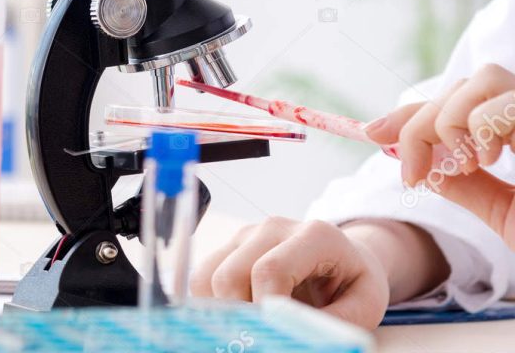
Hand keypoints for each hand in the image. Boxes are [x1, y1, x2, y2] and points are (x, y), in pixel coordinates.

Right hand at [189, 217, 389, 328]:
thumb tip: (298, 339)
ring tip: (251, 331)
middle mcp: (273, 228)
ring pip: (207, 277)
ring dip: (222, 314)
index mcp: (313, 236)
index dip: (265, 312)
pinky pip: (202, 279)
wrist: (344, 255)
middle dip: (240, 319)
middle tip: (261, 340)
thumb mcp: (366, 305)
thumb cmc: (354, 282)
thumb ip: (337, 324)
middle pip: (230, 275)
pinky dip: (213, 306)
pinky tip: (239, 320)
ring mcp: (247, 234)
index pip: (270, 271)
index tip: (273, 340)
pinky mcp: (231, 246)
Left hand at [367, 64, 514, 247]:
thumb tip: (417, 160)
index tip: (373, 132)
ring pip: (484, 79)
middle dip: (422, 121)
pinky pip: (508, 100)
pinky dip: (483, 122)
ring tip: (462, 164)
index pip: (458, 101)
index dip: (411, 112)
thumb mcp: (507, 214)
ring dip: (453, 118)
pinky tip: (487, 157)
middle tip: (411, 171)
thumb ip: (465, 185)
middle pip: (464, 85)